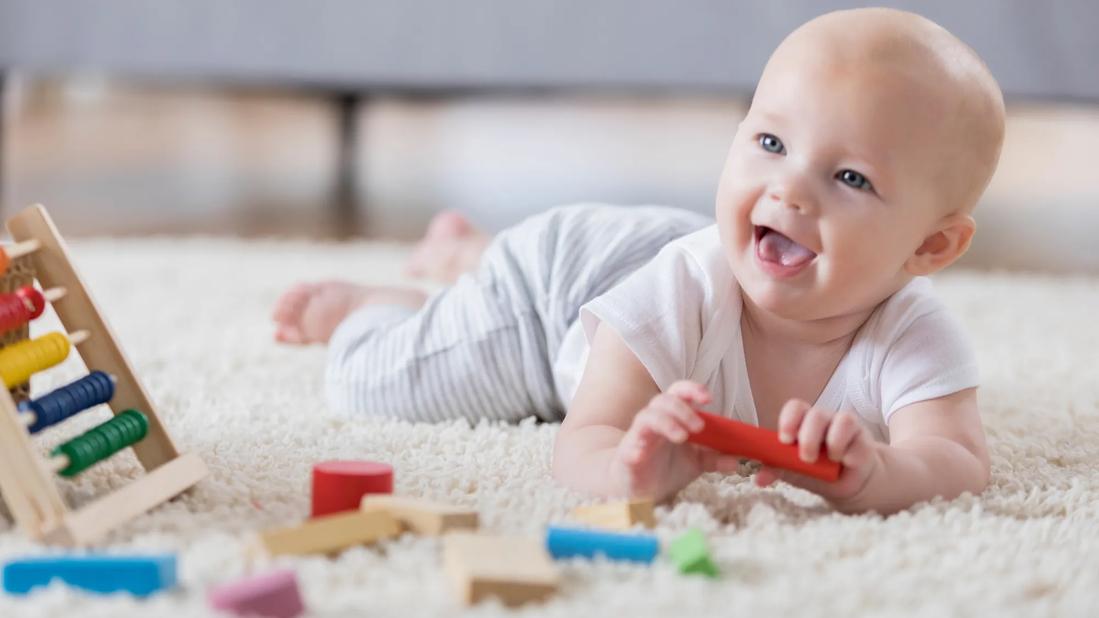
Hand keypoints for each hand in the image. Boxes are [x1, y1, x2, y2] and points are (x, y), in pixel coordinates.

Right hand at [612, 381, 739, 500]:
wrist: (639, 489)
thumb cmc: (666, 468)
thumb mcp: (696, 463)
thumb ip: (714, 458)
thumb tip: (737, 460)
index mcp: (672, 417)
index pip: (680, 393)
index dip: (692, 390)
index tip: (709, 398)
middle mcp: (654, 421)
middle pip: (663, 400)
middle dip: (682, 408)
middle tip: (699, 426)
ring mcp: (639, 436)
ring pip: (647, 417)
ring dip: (666, 423)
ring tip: (681, 436)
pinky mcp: (627, 455)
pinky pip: (630, 446)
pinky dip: (637, 448)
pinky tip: (643, 454)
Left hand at [755, 399, 881, 505]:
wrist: (851, 485)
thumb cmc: (820, 472)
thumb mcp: (798, 473)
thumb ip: (780, 470)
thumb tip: (759, 478)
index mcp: (803, 423)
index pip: (796, 408)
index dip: (789, 420)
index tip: (784, 440)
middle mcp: (824, 420)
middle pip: (816, 414)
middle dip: (809, 436)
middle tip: (806, 458)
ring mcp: (846, 427)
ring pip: (842, 420)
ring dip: (833, 442)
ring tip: (830, 460)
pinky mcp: (864, 439)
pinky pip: (859, 438)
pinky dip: (849, 452)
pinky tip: (845, 462)